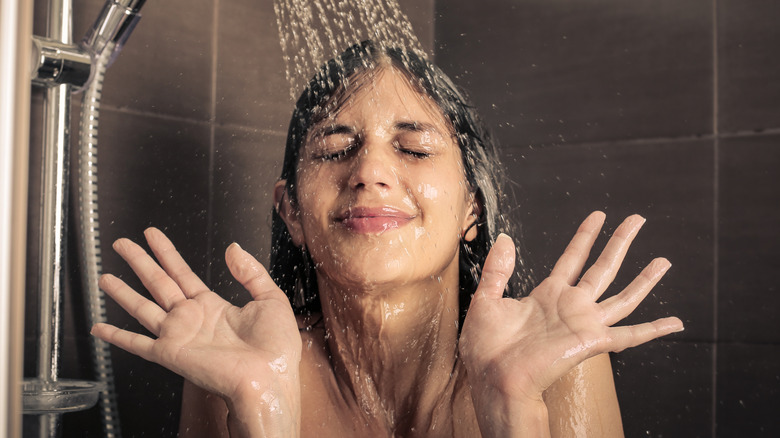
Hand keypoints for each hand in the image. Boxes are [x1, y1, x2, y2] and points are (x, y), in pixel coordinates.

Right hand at [91, 228, 301, 407]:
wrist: (269, 379)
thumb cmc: (275, 349)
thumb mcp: (271, 299)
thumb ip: (251, 272)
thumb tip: (233, 249)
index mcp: (214, 307)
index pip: (183, 274)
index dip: (167, 254)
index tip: (152, 236)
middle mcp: (192, 319)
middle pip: (158, 283)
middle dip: (139, 262)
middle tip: (121, 244)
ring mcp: (179, 336)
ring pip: (142, 307)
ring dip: (122, 292)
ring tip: (104, 276)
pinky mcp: (171, 353)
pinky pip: (137, 344)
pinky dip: (116, 336)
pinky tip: (99, 328)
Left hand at [459, 212, 682, 434]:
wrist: (494, 378)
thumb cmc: (486, 349)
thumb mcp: (486, 300)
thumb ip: (497, 270)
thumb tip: (505, 240)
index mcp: (547, 296)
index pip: (572, 258)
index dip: (586, 236)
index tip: (598, 216)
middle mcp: (570, 307)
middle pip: (603, 268)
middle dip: (620, 242)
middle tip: (637, 220)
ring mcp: (583, 323)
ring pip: (623, 296)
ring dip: (644, 279)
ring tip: (664, 261)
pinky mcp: (591, 341)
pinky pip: (630, 336)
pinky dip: (654, 330)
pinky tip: (675, 322)